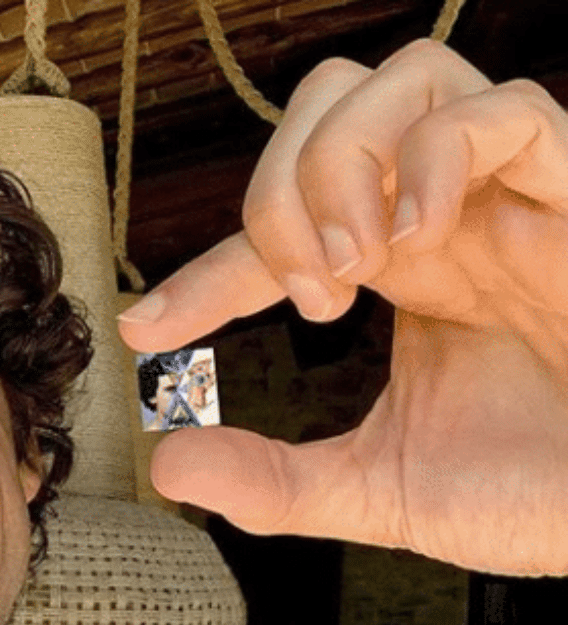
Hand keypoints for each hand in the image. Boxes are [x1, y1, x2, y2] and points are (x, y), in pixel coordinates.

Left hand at [119, 39, 567, 575]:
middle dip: (278, 191)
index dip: (203, 271)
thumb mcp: (382, 492)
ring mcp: (513, 197)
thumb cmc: (535, 496)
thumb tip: (169, 463)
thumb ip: (276, 482)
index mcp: (400, 271)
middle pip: (327, 109)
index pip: (277, 231)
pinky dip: (439, 155)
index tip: (148, 326)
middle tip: (308, 292)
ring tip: (356, 264)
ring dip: (345, 162)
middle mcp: (447, 216)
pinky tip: (418, 237)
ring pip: (407, 76)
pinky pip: (508, 110)